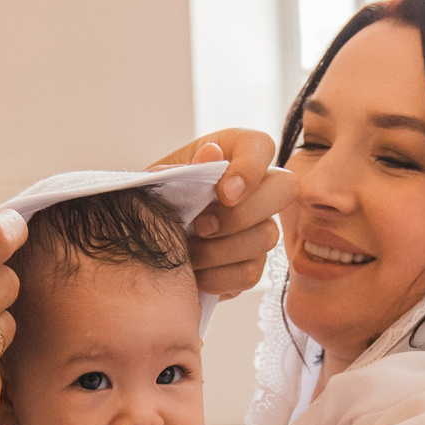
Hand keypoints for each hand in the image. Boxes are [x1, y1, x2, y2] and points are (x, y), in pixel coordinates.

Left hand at [155, 130, 296, 298]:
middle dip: (242, 214)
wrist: (141, 244)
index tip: (224, 193)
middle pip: (283, 189)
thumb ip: (184, 168)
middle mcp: (256, 187)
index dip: (251, 169)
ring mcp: (259, 226)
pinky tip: (194, 274)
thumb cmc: (150, 203)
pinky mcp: (252, 263)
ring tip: (186, 253)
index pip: (262, 146)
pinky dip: (218, 277)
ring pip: (267, 237)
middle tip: (201, 227)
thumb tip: (212, 152)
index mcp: (231, 153)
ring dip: (220, 251)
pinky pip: (250, 272)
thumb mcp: (156, 182)